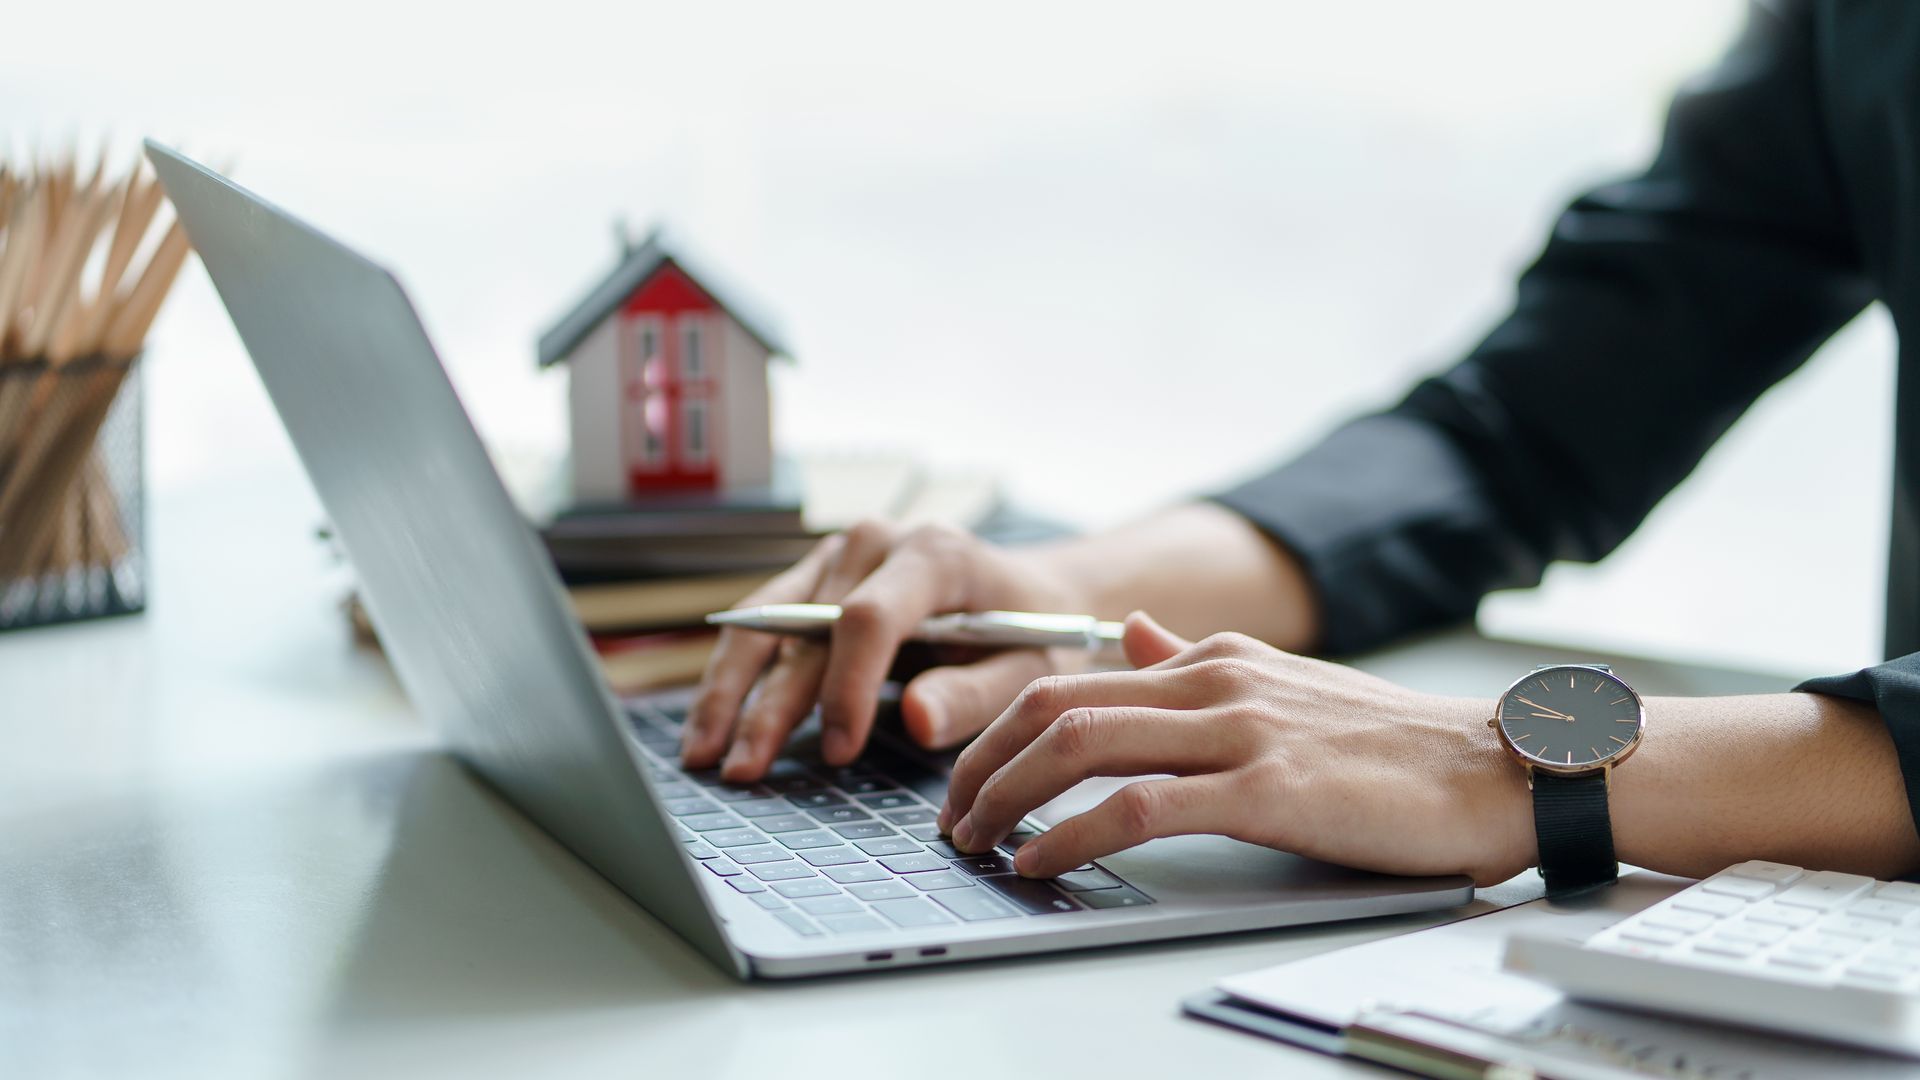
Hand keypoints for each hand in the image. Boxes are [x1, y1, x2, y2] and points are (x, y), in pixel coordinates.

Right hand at [680, 521, 1090, 781]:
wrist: (1032, 592)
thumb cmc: (1035, 633)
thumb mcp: (1030, 669)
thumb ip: (976, 694)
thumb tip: (916, 717)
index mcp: (935, 554)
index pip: (868, 617)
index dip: (845, 687)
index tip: (838, 751)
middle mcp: (876, 543)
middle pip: (805, 625)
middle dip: (769, 703)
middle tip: (742, 769)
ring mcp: (839, 556)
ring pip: (767, 622)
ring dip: (729, 690)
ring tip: (701, 755)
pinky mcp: (817, 578)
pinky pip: (764, 625)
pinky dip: (735, 677)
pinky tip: (710, 726)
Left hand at [938, 614, 1532, 885]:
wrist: (1501, 769)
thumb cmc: (1394, 747)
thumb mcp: (1283, 686)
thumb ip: (1197, 662)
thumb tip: (1135, 633)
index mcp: (1213, 657)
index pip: (1072, 678)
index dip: (1001, 730)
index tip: (969, 777)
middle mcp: (1215, 679)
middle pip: (1055, 705)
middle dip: (983, 763)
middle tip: (951, 816)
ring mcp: (1240, 729)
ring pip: (1082, 744)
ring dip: (1009, 797)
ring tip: (975, 842)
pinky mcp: (1268, 788)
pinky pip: (1141, 807)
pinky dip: (1073, 836)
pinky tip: (1042, 862)